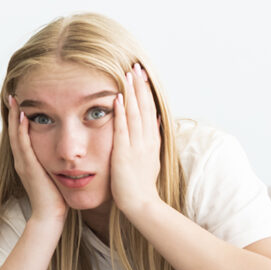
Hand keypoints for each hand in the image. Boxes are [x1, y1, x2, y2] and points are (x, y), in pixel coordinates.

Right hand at [7, 95, 67, 222]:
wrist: (51, 215)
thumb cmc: (56, 197)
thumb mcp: (53, 174)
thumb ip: (54, 161)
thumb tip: (65, 150)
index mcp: (26, 160)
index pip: (20, 134)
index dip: (19, 118)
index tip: (21, 101)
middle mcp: (21, 160)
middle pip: (14, 130)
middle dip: (13, 112)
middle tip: (13, 93)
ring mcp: (22, 163)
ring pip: (16, 134)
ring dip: (15, 116)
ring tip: (15, 99)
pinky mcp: (28, 167)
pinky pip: (23, 144)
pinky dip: (21, 129)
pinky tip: (23, 116)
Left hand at [110, 63, 161, 214]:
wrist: (141, 203)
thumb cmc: (140, 184)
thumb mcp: (150, 158)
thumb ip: (151, 138)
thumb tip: (154, 120)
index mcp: (151, 140)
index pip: (149, 109)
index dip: (146, 91)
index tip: (142, 74)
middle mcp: (146, 139)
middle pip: (144, 106)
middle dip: (140, 85)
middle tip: (136, 65)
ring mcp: (136, 146)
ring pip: (135, 113)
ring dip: (131, 93)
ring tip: (127, 74)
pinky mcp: (125, 153)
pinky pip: (123, 129)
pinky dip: (120, 112)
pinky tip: (117, 98)